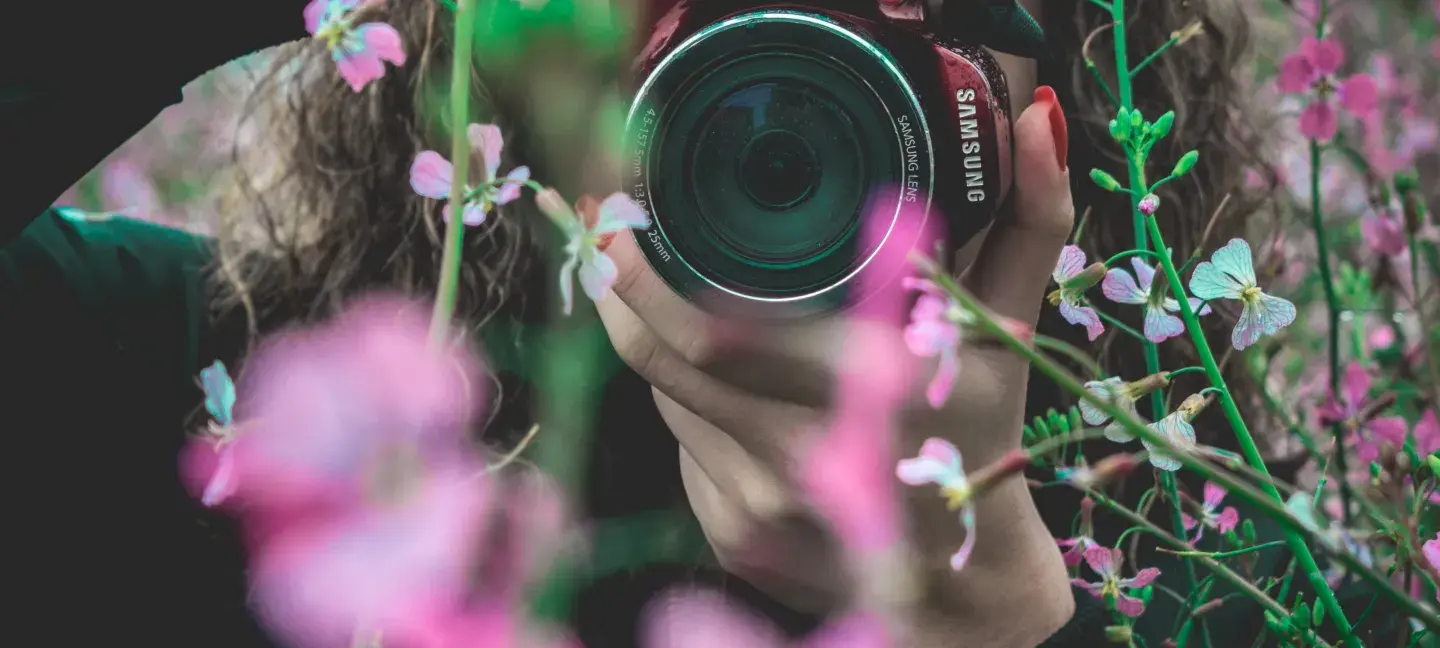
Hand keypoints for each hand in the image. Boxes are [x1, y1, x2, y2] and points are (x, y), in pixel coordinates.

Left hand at [594, 84, 1078, 644]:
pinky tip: (727, 387)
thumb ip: (1029, 221)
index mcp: (874, 390)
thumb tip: (1034, 121)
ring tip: (667, 300)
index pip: (713, 330)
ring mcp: (765, 505)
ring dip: (658, 344)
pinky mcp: (735, 536)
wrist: (968, 590)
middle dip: (623, 291)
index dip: (647, 273)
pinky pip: (684, 445)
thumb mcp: (1008, 329)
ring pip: (670, 397)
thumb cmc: (986, 434)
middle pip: (667, 360)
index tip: (623, 216)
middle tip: (611, 239)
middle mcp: (809, 456)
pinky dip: (692, 404)